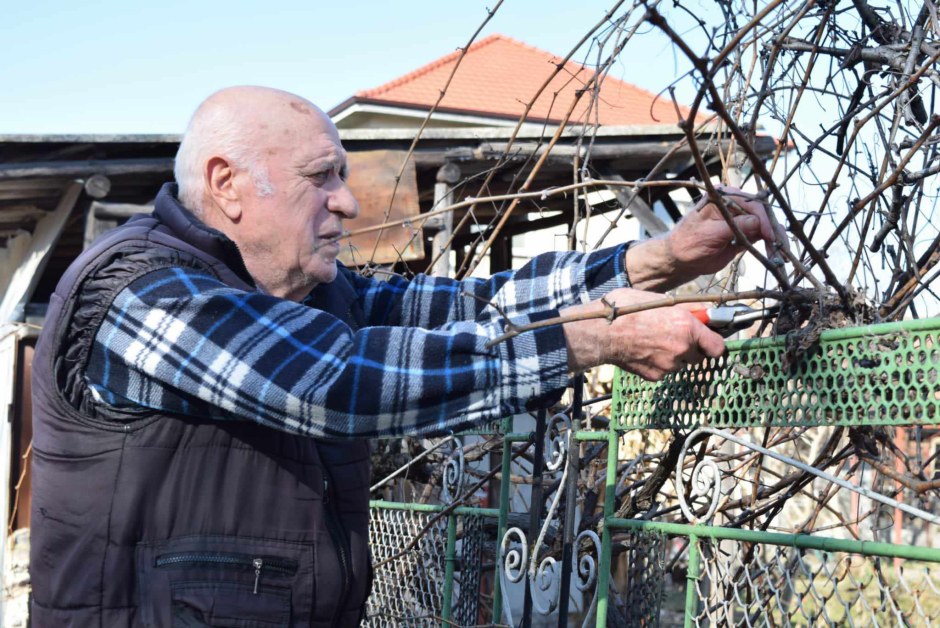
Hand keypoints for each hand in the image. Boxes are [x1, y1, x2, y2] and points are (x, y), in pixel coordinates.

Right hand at [561, 288, 725, 380]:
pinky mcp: (655, 376)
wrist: (601, 332)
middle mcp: (682, 347)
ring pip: (681, 363)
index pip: (718, 346)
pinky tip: (644, 351)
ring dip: (674, 355)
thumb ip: (684, 308)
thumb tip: (701, 312)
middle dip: (691, 347)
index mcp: (686, 326)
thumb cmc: (625, 310)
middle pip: (699, 355)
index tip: (709, 339)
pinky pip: (664, 371)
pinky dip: (658, 363)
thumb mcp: (657, 299)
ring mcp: (669, 365)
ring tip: (653, 341)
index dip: (713, 342)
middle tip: (674, 335)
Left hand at [626, 185, 786, 290]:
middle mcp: (734, 203)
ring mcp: (741, 217)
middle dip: (773, 229)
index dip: (763, 219)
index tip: (769, 235)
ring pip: (765, 224)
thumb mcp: (711, 234)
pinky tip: (776, 254)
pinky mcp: (745, 231)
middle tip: (782, 246)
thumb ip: (736, 227)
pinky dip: (770, 244)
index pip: (751, 203)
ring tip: (782, 254)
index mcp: (723, 196)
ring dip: (775, 238)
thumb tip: (759, 223)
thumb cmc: (688, 244)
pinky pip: (762, 235)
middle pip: (762, 212)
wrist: (680, 260)